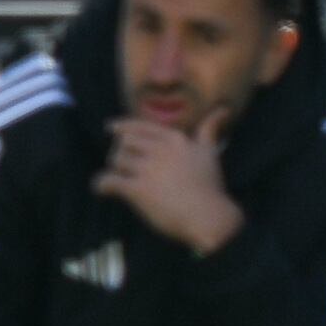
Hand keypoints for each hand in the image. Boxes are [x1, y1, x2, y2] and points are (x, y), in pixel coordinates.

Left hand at [95, 112, 245, 255]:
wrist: (209, 217)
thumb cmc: (211, 186)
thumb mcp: (210, 152)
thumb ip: (209, 129)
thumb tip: (223, 108)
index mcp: (175, 140)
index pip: (140, 126)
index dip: (122, 126)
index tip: (110, 128)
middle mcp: (160, 150)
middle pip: (124, 141)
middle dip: (120, 152)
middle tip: (122, 164)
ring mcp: (149, 170)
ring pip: (116, 160)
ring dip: (114, 169)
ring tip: (118, 179)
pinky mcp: (139, 190)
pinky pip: (109, 181)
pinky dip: (101, 185)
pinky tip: (101, 190)